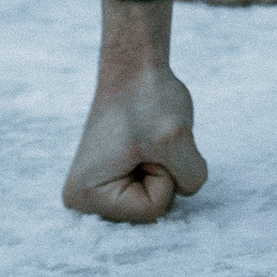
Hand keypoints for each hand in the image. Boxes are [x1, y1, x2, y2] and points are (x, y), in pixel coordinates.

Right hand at [63, 0, 207, 222]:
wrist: (134, 65)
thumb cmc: (148, 98)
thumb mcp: (175, 138)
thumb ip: (192, 177)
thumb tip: (189, 190)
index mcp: (85, 197)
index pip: (152, 210)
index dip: (163, 173)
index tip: (145, 143)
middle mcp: (84, 201)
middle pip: (153, 211)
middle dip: (164, 173)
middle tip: (147, 140)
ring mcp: (100, 191)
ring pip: (159, 198)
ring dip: (166, 166)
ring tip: (146, 139)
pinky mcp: (116, 180)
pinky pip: (159, 186)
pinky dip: (164, 162)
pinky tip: (145, 142)